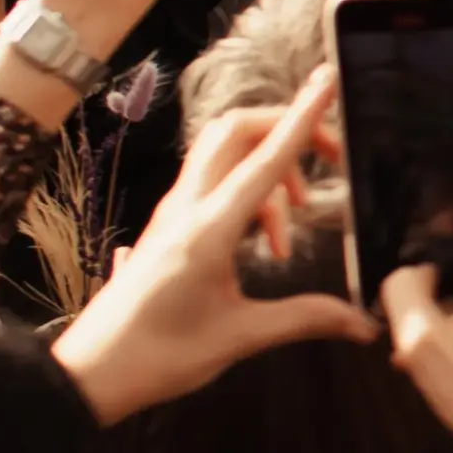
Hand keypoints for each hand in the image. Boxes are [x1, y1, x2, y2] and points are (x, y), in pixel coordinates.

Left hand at [56, 82, 378, 424]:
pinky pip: (213, 182)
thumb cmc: (158, 355)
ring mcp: (173, 213)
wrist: (90, 371)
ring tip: (294, 224)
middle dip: (286, 126)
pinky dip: (250, 192)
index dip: (303, 119)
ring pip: (223, 154)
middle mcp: (187, 209)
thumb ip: (304, 319)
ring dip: (269, 166)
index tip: (328, 81)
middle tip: (330, 156)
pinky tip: (266, 242)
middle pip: (235, 131)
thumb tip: (362, 324)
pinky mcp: (168, 226)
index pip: (265, 161)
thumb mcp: (239, 337)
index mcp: (208, 230)